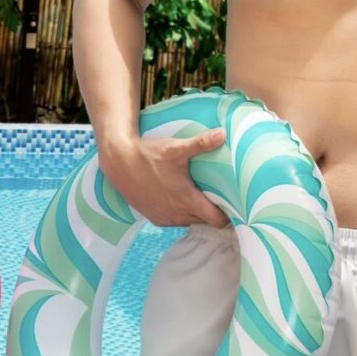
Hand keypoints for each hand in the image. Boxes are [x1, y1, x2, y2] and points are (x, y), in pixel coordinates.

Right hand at [98, 128, 228, 228]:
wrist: (119, 163)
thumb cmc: (149, 155)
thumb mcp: (176, 148)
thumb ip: (201, 143)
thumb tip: (223, 134)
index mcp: (186, 201)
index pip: (216, 220)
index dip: (229, 216)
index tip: (237, 207)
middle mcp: (177, 215)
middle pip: (205, 222)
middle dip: (216, 213)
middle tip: (225, 198)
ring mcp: (164, 218)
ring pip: (191, 221)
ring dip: (199, 213)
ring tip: (207, 197)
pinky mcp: (154, 218)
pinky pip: (176, 220)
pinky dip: (183, 213)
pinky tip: (185, 198)